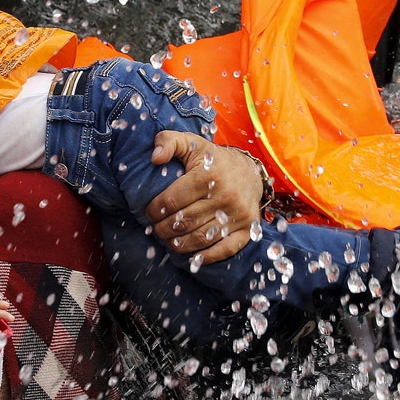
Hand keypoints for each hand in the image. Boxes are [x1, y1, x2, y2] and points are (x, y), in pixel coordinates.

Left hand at [146, 131, 264, 265]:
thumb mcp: (191, 143)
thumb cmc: (212, 160)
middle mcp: (225, 195)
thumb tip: (155, 157)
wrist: (250, 171)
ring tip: (169, 240)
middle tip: (156, 228)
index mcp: (208, 175)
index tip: (149, 212)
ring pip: (200, 238)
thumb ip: (168, 142)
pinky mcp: (248, 228)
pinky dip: (206, 257)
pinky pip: (225, 249)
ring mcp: (238, 214)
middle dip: (163, 229)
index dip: (155, 210)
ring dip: (179, 244)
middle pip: (184, 222)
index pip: (172, 200)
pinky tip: (192, 257)